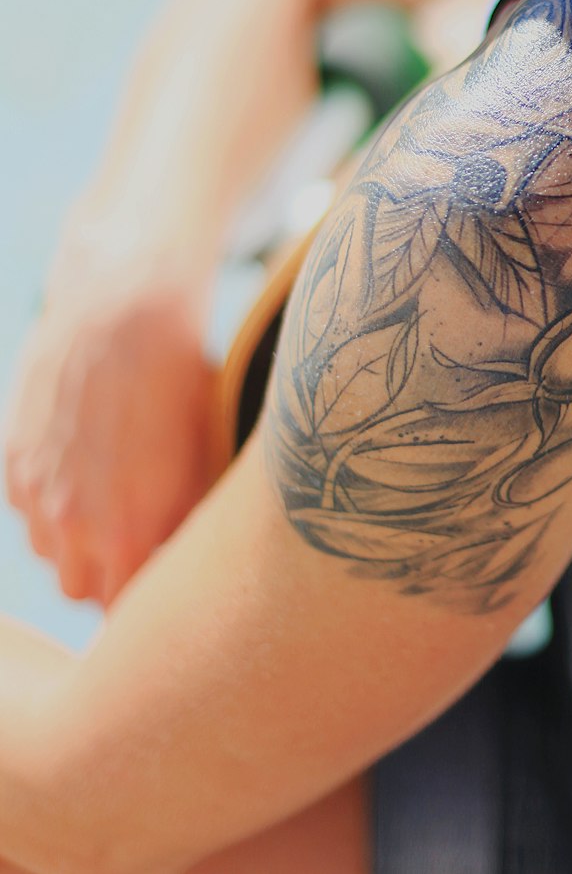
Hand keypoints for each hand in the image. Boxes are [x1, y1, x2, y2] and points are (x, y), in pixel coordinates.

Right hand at [3, 202, 220, 606]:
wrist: (127, 310)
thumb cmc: (184, 380)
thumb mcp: (203, 459)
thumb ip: (184, 523)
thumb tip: (185, 559)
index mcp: (131, 536)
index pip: (126, 612)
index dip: (146, 601)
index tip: (162, 586)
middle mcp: (76, 526)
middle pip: (81, 591)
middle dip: (108, 577)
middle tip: (138, 547)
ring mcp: (38, 493)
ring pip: (49, 551)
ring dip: (75, 540)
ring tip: (111, 498)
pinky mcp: (15, 459)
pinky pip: (27, 508)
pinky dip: (49, 501)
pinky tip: (83, 464)